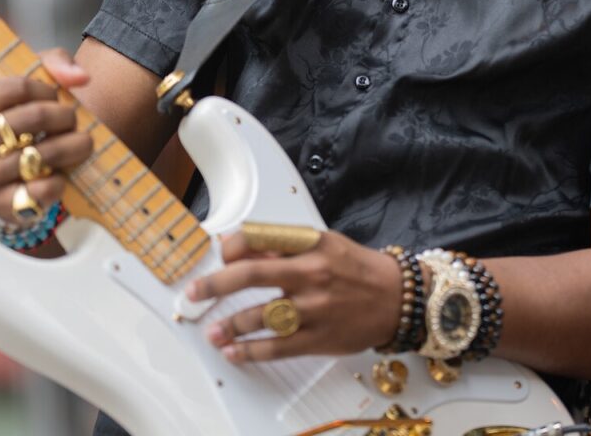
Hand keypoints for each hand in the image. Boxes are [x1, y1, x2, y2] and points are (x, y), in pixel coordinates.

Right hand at [0, 48, 92, 224]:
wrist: (11, 169)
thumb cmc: (22, 115)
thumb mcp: (33, 81)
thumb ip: (56, 64)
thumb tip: (80, 77)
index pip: (19, 86)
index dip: (48, 90)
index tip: (55, 96)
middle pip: (35, 117)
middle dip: (66, 116)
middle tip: (73, 119)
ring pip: (42, 154)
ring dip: (73, 146)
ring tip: (80, 142)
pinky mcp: (0, 203)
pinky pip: (40, 190)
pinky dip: (59, 180)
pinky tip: (60, 172)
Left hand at [185, 229, 401, 362]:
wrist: (396, 297)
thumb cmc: (355, 267)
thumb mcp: (323, 242)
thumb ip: (284, 244)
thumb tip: (238, 245)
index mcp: (311, 243)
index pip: (262, 238)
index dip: (233, 247)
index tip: (220, 255)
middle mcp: (311, 273)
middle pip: (252, 275)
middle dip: (216, 284)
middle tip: (194, 292)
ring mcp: (314, 308)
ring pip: (261, 316)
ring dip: (230, 325)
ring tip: (211, 331)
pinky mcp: (318, 338)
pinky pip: (277, 347)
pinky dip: (250, 352)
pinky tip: (234, 352)